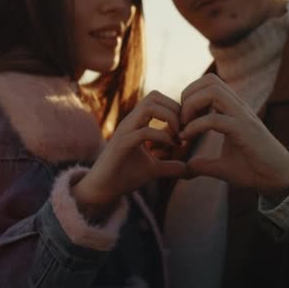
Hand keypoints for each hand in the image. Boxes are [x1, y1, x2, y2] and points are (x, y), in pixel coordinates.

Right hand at [73, 91, 186, 207]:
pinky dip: (161, 136)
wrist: (101, 190)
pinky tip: (169, 146)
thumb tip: (187, 168)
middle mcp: (130, 122)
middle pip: (154, 97)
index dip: (175, 108)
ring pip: (148, 107)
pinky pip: (144, 132)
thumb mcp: (153, 169)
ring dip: (169, 118)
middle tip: (184, 130)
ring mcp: (125, 131)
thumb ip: (170, 166)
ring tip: (177, 136)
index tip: (185, 128)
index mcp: (136, 123)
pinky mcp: (122, 145)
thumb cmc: (124, 176)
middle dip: (174, 109)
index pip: (157, 99)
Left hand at [179, 74, 288, 193]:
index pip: (209, 83)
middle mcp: (238, 108)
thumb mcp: (222, 166)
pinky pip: (216, 120)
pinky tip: (187, 138)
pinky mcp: (244, 131)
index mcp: (233, 110)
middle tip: (181, 120)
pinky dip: (196, 126)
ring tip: (184, 126)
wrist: (278, 179)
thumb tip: (186, 169)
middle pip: (210, 81)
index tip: (183, 119)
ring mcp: (242, 117)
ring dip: (192, 106)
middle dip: (188, 95)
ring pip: (213, 92)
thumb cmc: (253, 169)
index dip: (190, 95)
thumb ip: (203, 165)